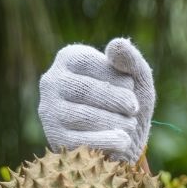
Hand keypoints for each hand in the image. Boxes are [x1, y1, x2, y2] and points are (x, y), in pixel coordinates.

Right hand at [37, 37, 155, 163]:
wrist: (122, 142)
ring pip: (84, 115)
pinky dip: (108, 141)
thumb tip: (117, 44)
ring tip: (130, 125)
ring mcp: (49, 110)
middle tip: (134, 108)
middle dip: (117, 100)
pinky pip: (82, 139)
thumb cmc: (127, 105)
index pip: (91, 62)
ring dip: (115, 121)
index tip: (131, 86)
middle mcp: (52, 81)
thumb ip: (131, 60)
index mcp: (69, 59)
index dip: (116, 76)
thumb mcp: (137, 80)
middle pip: (86, 89)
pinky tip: (123, 141)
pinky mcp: (56, 138)